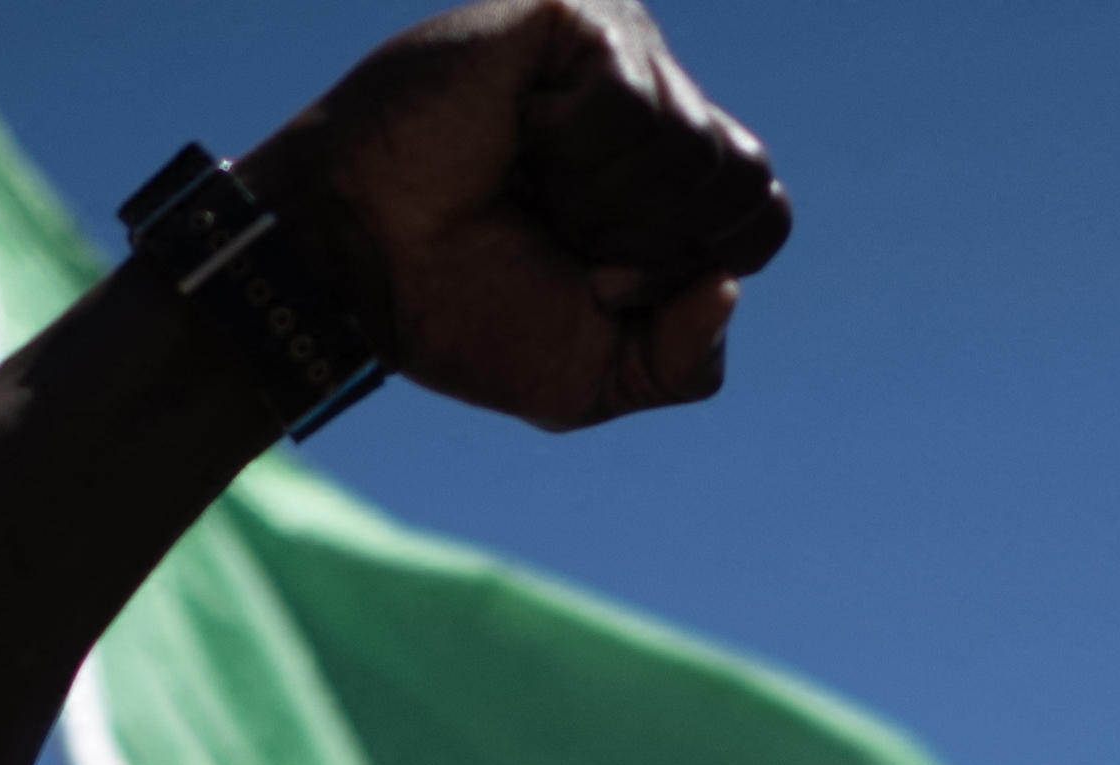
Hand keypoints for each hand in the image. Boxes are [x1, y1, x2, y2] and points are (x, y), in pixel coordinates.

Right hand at [249, 0, 789, 434]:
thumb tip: (730, 286)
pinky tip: (514, 132)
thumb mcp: (597, 375)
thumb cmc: (463, 311)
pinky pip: (631, 102)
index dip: (681, 276)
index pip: (762, 223)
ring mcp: (620, 50)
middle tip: (552, 230)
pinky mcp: (576, 17)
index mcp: (672, 181)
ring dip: (602, 200)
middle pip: (744, 183)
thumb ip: (686, 361)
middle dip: (649, 243)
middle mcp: (657, 104)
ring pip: (692, 145)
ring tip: (524, 179)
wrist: (357, 270)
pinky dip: (571, 150)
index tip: (590, 280)